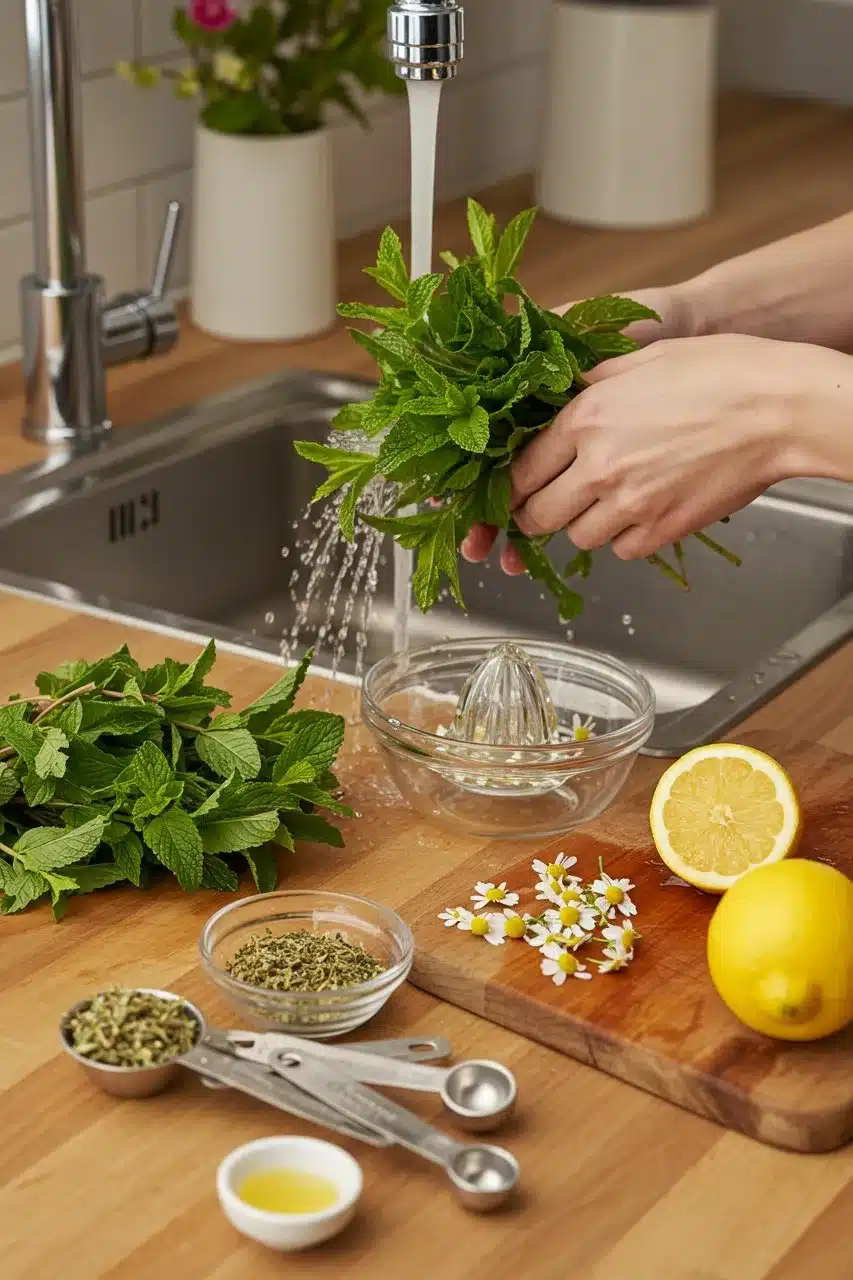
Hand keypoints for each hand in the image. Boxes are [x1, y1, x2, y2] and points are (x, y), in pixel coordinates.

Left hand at [511, 333, 832, 558]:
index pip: (521, 470)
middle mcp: (600, 466)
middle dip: (534, 513)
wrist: (778, 409)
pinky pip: (622, 550)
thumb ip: (588, 384)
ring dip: (582, 524)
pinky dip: (624, 538)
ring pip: (577, 537)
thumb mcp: (639, 360)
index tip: (518, 486)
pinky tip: (639, 511)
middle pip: (537, 515)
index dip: (514, 483)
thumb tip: (554, 397)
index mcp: (585, 419)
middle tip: (546, 504)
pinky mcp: (663, 530)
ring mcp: (631, 504)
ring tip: (602, 502)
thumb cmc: (718, 372)